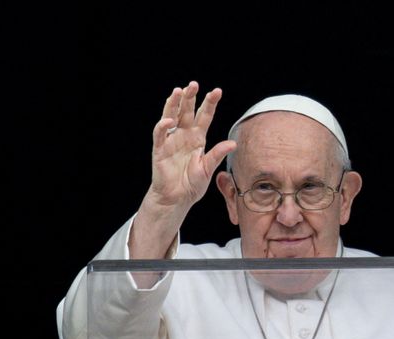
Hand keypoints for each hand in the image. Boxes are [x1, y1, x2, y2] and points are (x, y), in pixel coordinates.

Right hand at [148, 81, 235, 208]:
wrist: (177, 199)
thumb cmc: (192, 184)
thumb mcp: (208, 169)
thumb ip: (217, 155)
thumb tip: (233, 143)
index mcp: (198, 138)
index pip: (205, 116)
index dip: (210, 103)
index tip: (217, 91)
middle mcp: (184, 135)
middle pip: (187, 111)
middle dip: (190, 97)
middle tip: (194, 84)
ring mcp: (171, 141)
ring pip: (172, 116)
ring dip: (174, 104)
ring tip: (179, 91)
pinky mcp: (160, 149)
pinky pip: (160, 135)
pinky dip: (163, 126)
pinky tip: (169, 120)